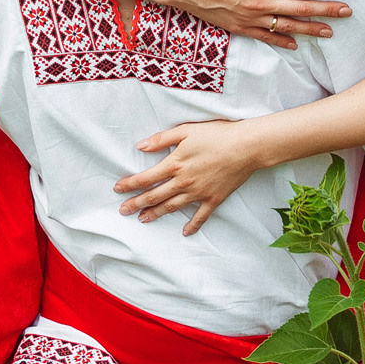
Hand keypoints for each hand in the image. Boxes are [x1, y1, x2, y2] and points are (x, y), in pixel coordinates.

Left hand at [114, 118, 280, 235]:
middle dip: (136, 204)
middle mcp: (183, 182)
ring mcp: (198, 193)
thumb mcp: (186, 130)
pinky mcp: (214, 199)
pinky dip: (192, 225)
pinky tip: (185, 232)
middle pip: (154, 196)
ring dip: (156, 214)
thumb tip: (140, 147)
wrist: (247, 146)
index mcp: (174, 164)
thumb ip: (161, 139)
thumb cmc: (217, 134)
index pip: (145, 178)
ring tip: (143, 220)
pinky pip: (201, 216)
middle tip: (122, 211)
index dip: (129, 184)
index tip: (118, 189)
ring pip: (172, 207)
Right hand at [170, 0, 351, 47]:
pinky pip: (267, 37)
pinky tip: (295, 44)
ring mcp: (253, 19)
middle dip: (327, 10)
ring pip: (288, 26)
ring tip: (330, 32)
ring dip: (311, 29)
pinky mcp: (242, 28)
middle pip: (302, 8)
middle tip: (347, 12)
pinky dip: (283, 41)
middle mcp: (262, 4)